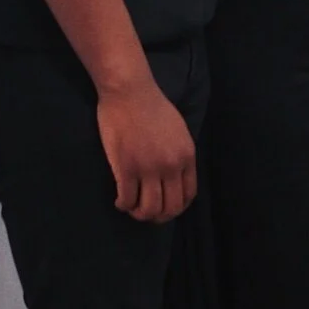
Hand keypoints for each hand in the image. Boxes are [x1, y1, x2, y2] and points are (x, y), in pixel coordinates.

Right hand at [95, 76, 195, 221]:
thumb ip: (179, 154)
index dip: (176, 208)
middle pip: (170, 208)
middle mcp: (170, 167)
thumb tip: (175, 176)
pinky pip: (127, 199)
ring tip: (131, 207)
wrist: (129, 91)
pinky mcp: (126, 168)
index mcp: (186, 157)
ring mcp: (148, 169)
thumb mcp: (178, 130)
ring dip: (139, 214)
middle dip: (158, 217)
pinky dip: (123, 205)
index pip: (188, 196)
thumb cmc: (152, 106)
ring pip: (148, 209)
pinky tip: (120, 201)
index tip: (165, 208)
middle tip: (146, 212)